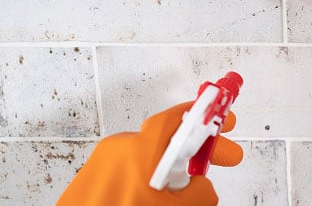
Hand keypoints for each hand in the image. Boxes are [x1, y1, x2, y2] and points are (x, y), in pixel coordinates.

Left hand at [58, 103, 242, 205]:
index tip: (219, 118)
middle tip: (217, 157)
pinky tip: (156, 196)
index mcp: (139, 150)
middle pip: (165, 139)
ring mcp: (101, 162)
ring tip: (180, 190)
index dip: (203, 116)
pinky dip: (146, 177)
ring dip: (168, 168)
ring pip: (147, 156)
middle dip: (194, 149)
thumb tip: (204, 188)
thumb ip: (198, 193)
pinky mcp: (91, 177)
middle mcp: (118, 149)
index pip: (177, 119)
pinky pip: (128, 169)